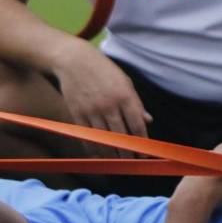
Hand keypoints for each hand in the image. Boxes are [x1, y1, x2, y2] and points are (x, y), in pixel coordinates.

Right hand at [50, 39, 152, 156]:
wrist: (73, 60)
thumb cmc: (103, 70)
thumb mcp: (124, 81)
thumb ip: (136, 103)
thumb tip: (148, 120)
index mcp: (124, 95)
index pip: (136, 125)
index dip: (142, 142)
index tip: (145, 152)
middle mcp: (109, 104)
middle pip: (121, 136)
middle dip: (129, 152)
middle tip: (133, 161)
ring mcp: (92, 110)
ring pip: (104, 140)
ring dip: (113, 154)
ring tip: (119, 161)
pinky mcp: (77, 113)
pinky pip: (87, 137)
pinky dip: (94, 149)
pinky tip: (100, 155)